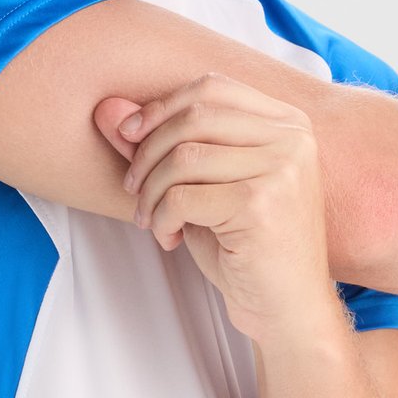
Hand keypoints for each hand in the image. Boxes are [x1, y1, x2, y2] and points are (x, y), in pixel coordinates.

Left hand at [93, 73, 339, 344]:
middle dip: (147, 152)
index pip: (212, 87)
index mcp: (288, 124)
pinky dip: (161, 218)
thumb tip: (106, 109)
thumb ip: (159, 146)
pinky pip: (182, 196)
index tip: (128, 137)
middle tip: (134, 190)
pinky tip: (169, 238)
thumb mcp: (202, 188)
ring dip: (151, 192)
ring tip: (149, 219)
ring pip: (183, 157)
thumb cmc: (246, 249)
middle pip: (194, 116)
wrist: (288, 310)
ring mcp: (281, 169)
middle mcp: (292, 139)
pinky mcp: (261, 204)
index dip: (161, 108)